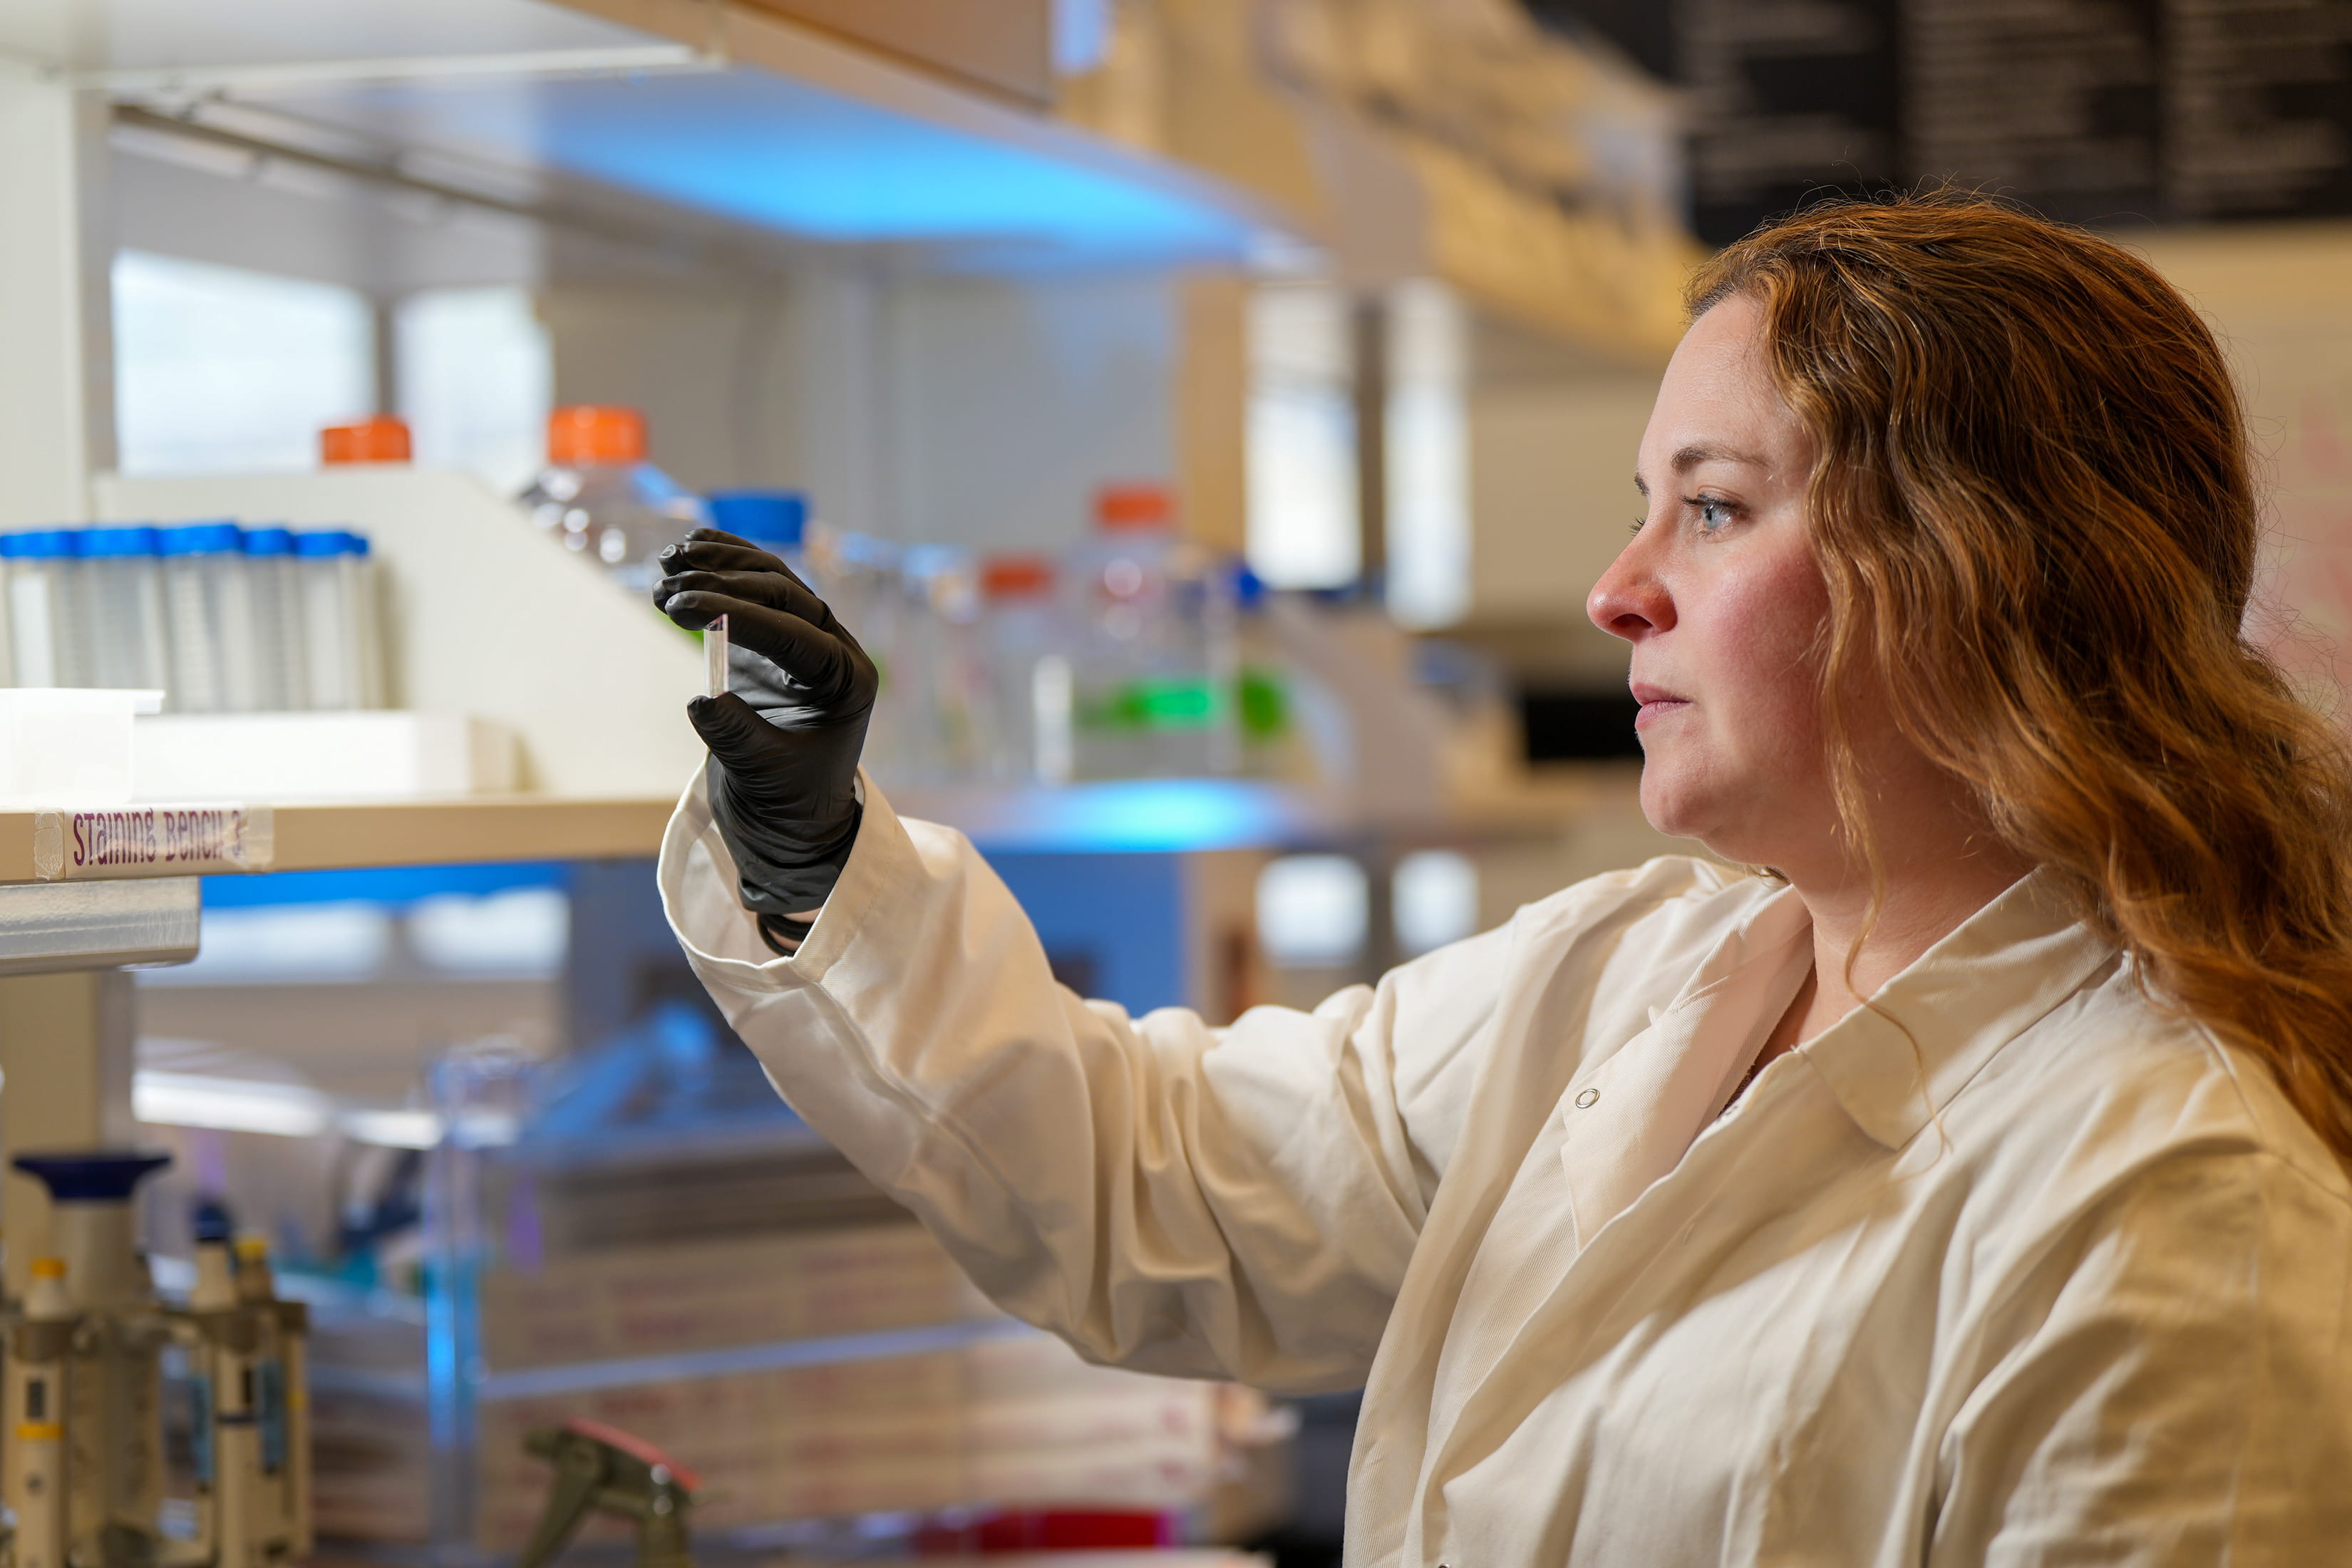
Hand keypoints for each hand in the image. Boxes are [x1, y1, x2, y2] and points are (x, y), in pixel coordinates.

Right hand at [653, 529, 877, 940]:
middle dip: (723, 586)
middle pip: (783, 595)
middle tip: (667, 591)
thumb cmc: (787, 802)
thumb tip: (702, 698)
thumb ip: (737, 738)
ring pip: (769, 580)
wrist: (790, 818)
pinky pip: (753, 588)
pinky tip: (685, 549)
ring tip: (666, 564)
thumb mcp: (763, 777)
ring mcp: (807, 637)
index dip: (738, 614)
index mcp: (847, 681)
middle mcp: (835, 649)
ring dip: (718, 566)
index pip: (795, 633)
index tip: (685, 606)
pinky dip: (721, 566)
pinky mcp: (775, 637)